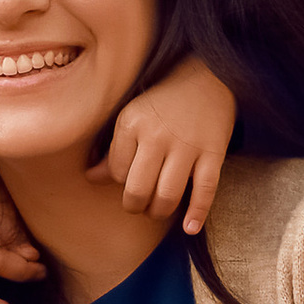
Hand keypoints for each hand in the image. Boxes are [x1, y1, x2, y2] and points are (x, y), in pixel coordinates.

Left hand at [106, 57, 237, 233]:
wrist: (208, 75)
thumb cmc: (164, 101)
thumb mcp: (133, 116)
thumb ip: (114, 149)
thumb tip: (90, 178)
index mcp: (131, 124)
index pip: (116, 172)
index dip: (120, 182)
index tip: (129, 178)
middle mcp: (157, 136)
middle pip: (138, 189)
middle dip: (136, 206)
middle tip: (139, 206)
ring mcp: (187, 146)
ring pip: (168, 195)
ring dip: (160, 212)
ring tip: (158, 211)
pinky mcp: (213, 152)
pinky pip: (205, 190)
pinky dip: (197, 213)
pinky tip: (190, 228)